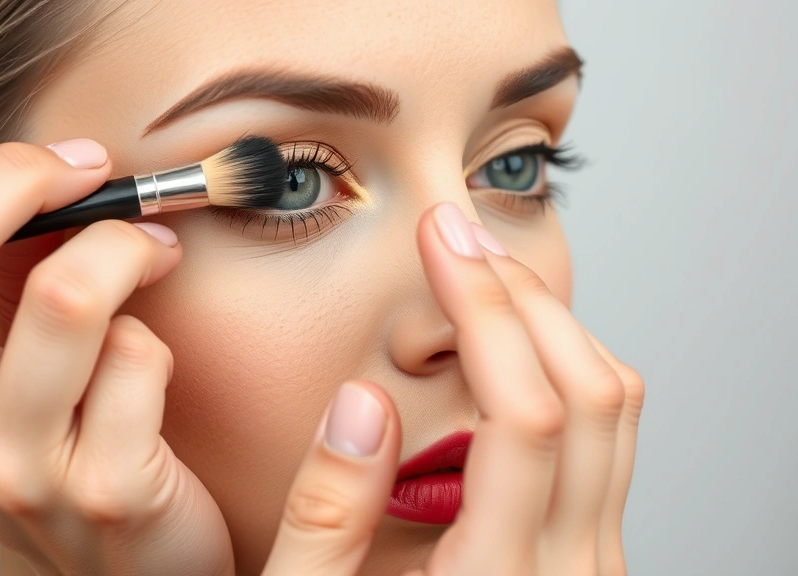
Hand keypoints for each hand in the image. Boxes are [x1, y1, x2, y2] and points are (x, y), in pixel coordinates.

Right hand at [0, 139, 233, 575]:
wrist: (132, 569)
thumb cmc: (72, 446)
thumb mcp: (0, 377)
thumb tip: (32, 177)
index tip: (44, 171)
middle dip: (32, 178)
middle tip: (100, 180)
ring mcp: (12, 471)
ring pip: (63, 294)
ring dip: (126, 247)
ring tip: (156, 252)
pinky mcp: (103, 490)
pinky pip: (136, 356)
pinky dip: (159, 336)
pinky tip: (157, 364)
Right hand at [260, 202, 643, 574]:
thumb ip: (327, 517)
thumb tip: (363, 402)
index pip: (527, 412)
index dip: (486, 309)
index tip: (442, 243)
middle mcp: (570, 574)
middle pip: (593, 396)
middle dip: (523, 296)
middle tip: (460, 239)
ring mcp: (593, 570)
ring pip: (617, 415)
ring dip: (553, 328)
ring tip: (480, 280)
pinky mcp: (590, 563)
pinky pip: (609, 444)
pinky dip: (568, 373)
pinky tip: (506, 352)